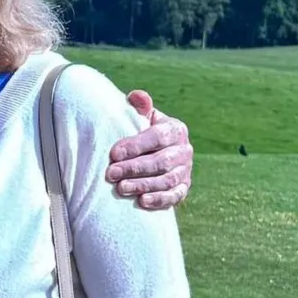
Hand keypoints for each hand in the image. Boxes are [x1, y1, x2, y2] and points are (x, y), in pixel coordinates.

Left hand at [105, 90, 192, 210]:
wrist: (153, 151)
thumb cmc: (141, 131)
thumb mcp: (141, 116)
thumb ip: (139, 106)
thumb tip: (137, 96)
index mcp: (175, 129)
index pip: (157, 137)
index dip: (135, 146)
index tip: (113, 154)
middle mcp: (184, 150)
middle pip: (161, 161)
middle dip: (134, 168)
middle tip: (111, 174)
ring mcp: (186, 170)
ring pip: (167, 180)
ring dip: (143, 185)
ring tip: (121, 188)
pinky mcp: (184, 187)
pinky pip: (175, 195)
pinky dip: (160, 199)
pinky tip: (142, 201)